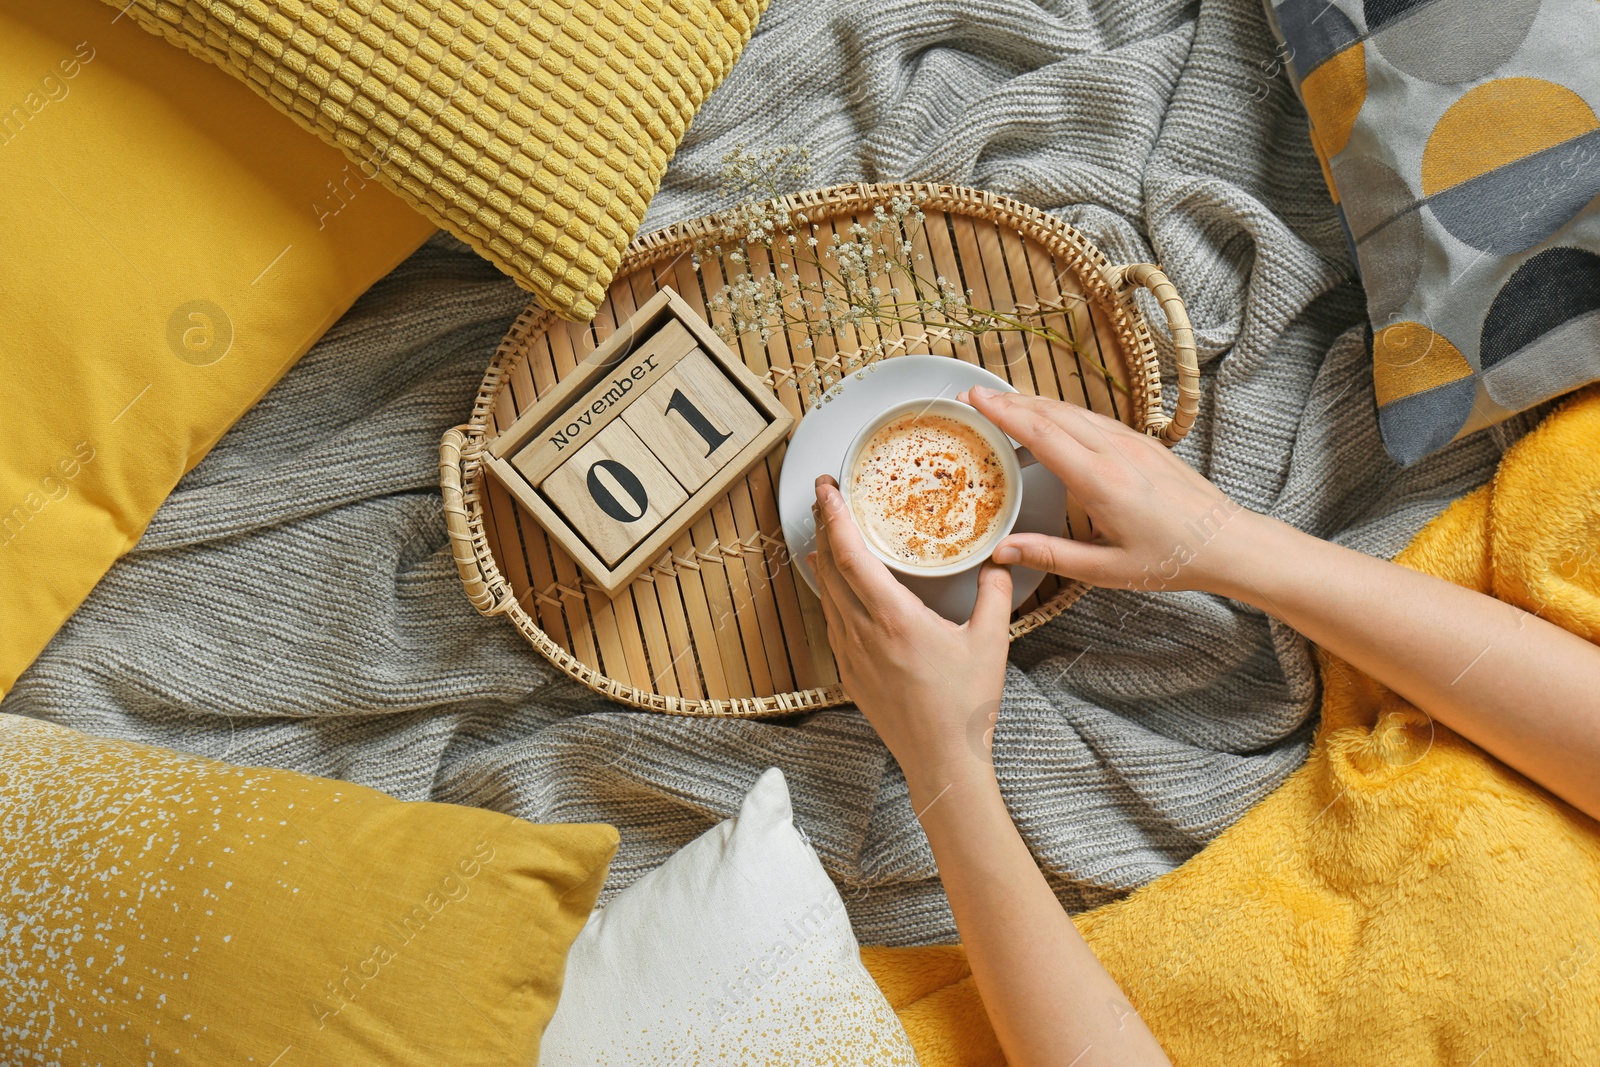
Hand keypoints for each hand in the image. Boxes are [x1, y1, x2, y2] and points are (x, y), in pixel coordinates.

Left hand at [808, 474, 1012, 804]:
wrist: (941, 760)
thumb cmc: (964, 706)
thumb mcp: (990, 642)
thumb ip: (993, 594)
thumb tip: (997, 561)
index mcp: (893, 619)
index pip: (851, 555)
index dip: (835, 516)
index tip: (829, 487)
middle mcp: (863, 633)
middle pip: (829, 566)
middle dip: (824, 525)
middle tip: (826, 495)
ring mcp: (851, 654)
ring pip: (827, 594)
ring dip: (824, 557)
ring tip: (827, 529)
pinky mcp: (849, 673)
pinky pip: (832, 620)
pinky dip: (831, 592)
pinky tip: (837, 584)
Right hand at [959, 385, 1253, 594]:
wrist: (1228, 543)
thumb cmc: (1172, 559)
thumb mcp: (1106, 570)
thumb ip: (1051, 556)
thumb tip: (1002, 551)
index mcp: (1101, 481)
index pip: (1041, 433)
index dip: (1003, 413)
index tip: (975, 399)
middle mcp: (1115, 452)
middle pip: (1052, 412)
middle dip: (1010, 401)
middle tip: (976, 397)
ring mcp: (1132, 442)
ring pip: (1073, 410)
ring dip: (1035, 403)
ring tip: (1004, 404)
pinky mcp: (1143, 443)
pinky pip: (1094, 418)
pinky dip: (1062, 413)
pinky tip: (1051, 419)